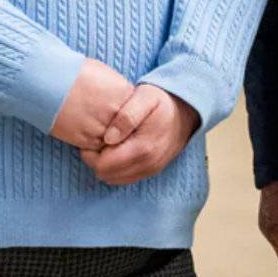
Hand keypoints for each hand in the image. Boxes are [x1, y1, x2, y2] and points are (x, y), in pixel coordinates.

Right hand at [49, 58, 134, 149]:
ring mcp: (102, 128)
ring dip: (111, 140)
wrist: (46, 80)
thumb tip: (124, 101)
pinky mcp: (86, 140)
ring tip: (97, 129)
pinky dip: (96, 144)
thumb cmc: (72, 71)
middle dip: (123, 130)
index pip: (137, 112)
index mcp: (123, 93)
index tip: (121, 114)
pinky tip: (88, 132)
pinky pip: (99, 149)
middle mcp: (116, 112)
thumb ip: (118, 90)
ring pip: (115, 142)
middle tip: (113, 127)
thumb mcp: (104, 73)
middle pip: (129, 130)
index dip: (129, 114)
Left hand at [79, 84, 199, 185]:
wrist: (187, 111)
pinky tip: (116, 150)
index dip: (90, 153)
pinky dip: (116, 168)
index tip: (90, 138)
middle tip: (96, 140)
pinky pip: (126, 178)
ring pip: (115, 179)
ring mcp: (151, 169)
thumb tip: (108, 138)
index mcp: (142, 148)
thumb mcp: (144, 97)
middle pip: (107, 174)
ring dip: (105, 165)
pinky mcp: (152, 170)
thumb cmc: (162, 101)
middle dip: (95, 160)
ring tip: (106, 144)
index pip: (104, 165)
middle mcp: (147, 164)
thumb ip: (126, 116)